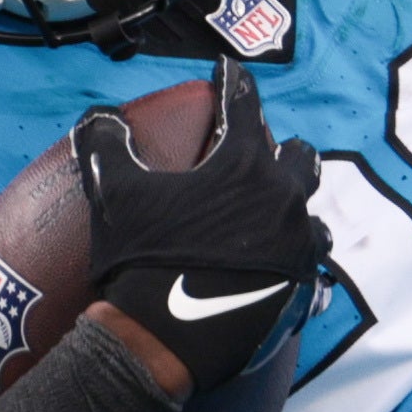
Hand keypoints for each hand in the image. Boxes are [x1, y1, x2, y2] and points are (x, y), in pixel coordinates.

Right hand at [73, 62, 325, 389]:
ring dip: (294, 209)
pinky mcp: (301, 291)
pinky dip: (295, 262)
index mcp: (245, 166)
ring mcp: (298, 248)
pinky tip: (280, 266)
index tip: (226, 70)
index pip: (243, 105)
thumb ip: (108, 145)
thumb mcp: (114, 195)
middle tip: (264, 151)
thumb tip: (100, 116)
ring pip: (311, 215)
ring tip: (274, 214)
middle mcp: (284, 200)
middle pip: (298, 157)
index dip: (232, 81)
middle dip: (281, 148)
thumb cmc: (141, 260)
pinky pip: (310, 269)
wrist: (162, 341)